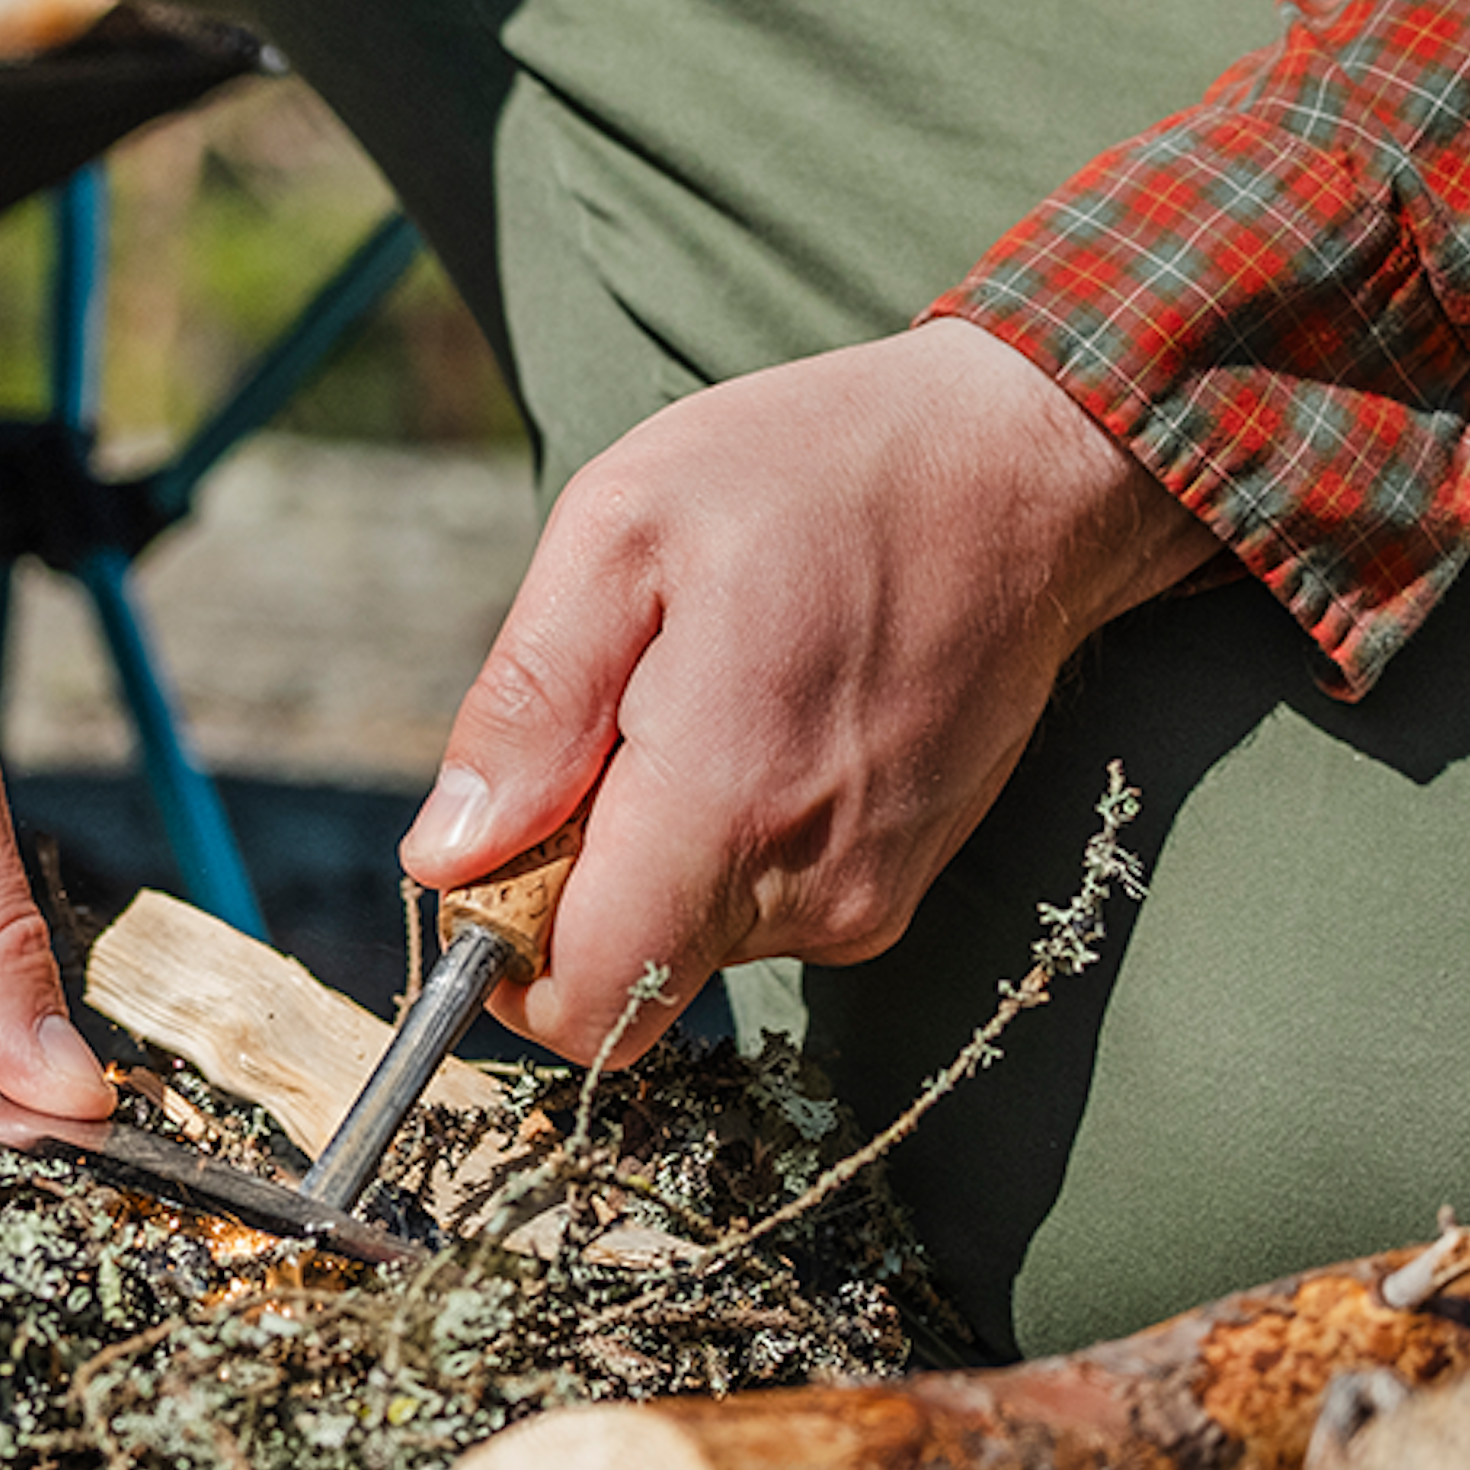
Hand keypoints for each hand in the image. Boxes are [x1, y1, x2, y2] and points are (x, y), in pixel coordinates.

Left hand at [401, 318, 1217, 1064]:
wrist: (1023, 468)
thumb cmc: (812, 474)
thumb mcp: (621, 533)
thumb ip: (526, 710)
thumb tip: (446, 858)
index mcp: (725, 807)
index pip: (579, 1002)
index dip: (500, 945)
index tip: (498, 838)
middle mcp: (808, 889)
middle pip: (621, 970)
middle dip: (570, 878)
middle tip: (610, 720)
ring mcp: (868, 896)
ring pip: (686, 939)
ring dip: (651, 845)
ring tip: (698, 694)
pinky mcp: (898, 883)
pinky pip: (758, 907)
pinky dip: (722, 835)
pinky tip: (757, 715)